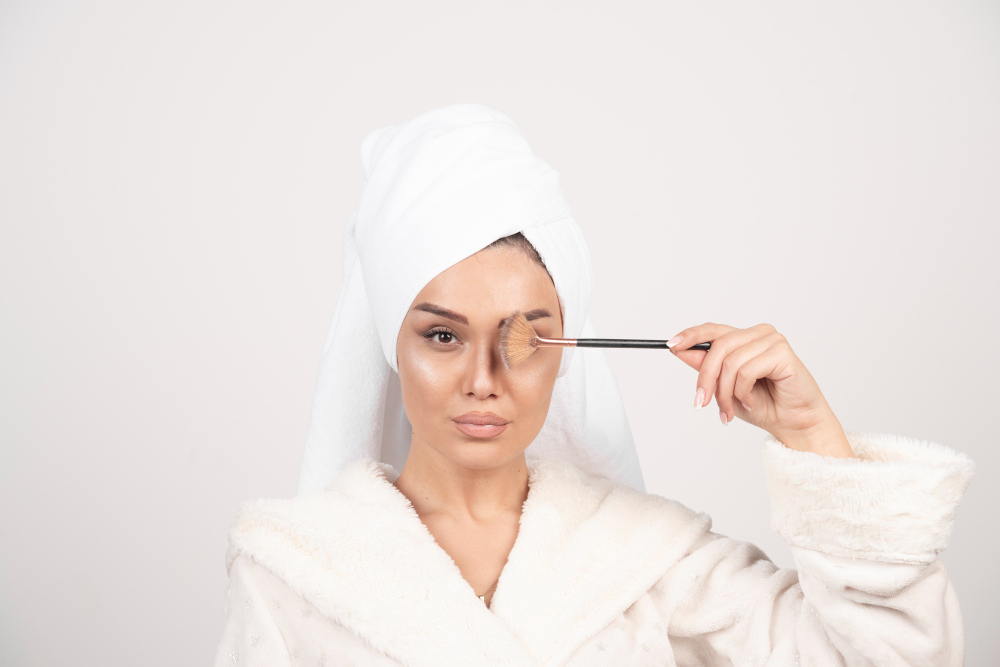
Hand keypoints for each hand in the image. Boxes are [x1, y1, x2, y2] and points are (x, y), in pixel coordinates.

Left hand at [668, 322, 853, 456]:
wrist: (794, 425)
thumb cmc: (764, 405)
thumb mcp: (725, 387)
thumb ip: (707, 367)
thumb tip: (681, 351)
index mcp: (745, 339)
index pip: (713, 330)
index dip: (690, 335)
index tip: (671, 346)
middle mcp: (758, 334)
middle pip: (717, 347)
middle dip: (705, 379)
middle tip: (700, 403)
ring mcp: (772, 340)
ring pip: (730, 361)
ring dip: (725, 391)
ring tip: (731, 409)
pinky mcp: (782, 352)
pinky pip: (746, 370)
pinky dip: (743, 391)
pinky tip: (751, 401)